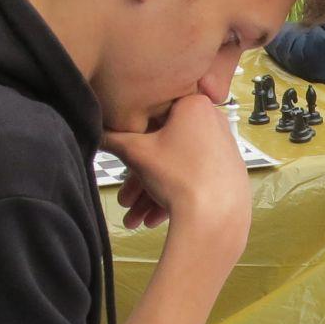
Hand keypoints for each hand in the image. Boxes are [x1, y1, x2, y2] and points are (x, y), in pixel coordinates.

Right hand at [102, 92, 251, 251]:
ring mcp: (224, 148)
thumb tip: (96, 132)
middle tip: (125, 199)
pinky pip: (193, 178)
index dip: (130, 139)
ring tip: (134, 218)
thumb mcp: (135, 153)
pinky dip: (172, 195)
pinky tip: (153, 219)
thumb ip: (111, 138)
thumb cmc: (181, 178)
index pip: (152, 116)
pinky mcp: (229, 171)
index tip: (121, 157)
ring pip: (176, 167)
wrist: (217, 218)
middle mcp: (213, 121)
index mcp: (194, 104)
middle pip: (163, 148)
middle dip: (138, 178)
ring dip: (150, 194)